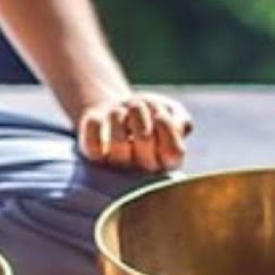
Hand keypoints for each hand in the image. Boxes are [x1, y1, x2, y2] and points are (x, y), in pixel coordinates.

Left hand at [78, 92, 192, 171]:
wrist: (119, 110)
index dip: (166, 128)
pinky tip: (102, 118)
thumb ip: (181, 122)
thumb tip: (171, 126)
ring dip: (120, 113)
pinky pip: (93, 144)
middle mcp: (141, 169)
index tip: (159, 115)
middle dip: (142, 113)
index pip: (173, 152)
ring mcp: (116, 164)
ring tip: (121, 110)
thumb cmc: (150, 114)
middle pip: (145, 139)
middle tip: (137, 106)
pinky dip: (96, 123)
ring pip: (118, 141)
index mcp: (165, 162)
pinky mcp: (94, 157)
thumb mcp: (173, 112)